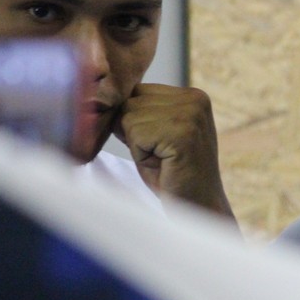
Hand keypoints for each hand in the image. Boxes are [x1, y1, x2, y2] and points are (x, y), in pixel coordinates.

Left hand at [115, 83, 234, 219]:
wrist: (198, 207)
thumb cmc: (173, 175)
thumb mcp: (157, 134)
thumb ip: (140, 112)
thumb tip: (101, 99)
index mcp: (193, 96)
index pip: (137, 91)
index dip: (136, 122)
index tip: (159, 145)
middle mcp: (195, 99)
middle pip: (131, 103)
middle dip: (134, 133)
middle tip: (161, 156)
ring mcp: (191, 114)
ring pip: (129, 118)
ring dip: (138, 145)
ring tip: (162, 160)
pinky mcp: (183, 133)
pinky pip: (135, 134)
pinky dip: (140, 154)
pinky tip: (163, 165)